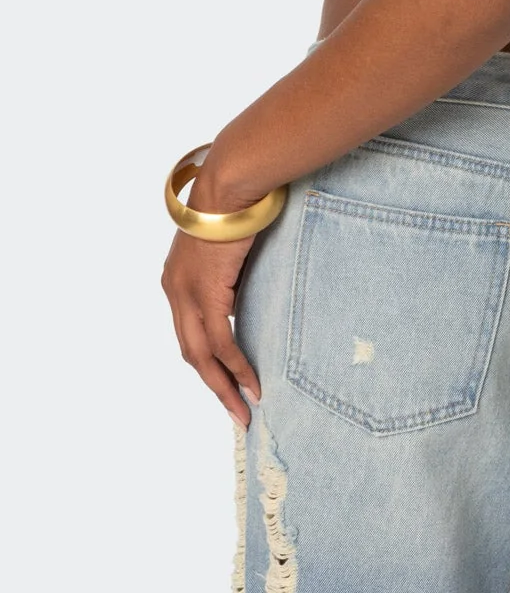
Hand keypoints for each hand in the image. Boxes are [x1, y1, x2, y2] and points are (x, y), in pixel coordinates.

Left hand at [160, 161, 261, 428]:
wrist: (231, 184)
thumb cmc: (236, 204)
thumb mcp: (229, 248)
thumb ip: (230, 275)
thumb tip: (247, 294)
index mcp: (176, 278)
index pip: (188, 331)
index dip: (206, 359)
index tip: (226, 380)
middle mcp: (175, 290)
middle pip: (190, 351)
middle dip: (213, 383)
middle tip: (234, 409)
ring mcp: (187, 293)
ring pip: (201, 355)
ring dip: (223, 385)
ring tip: (243, 408)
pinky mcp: (206, 294)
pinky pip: (220, 342)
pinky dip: (236, 366)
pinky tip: (251, 383)